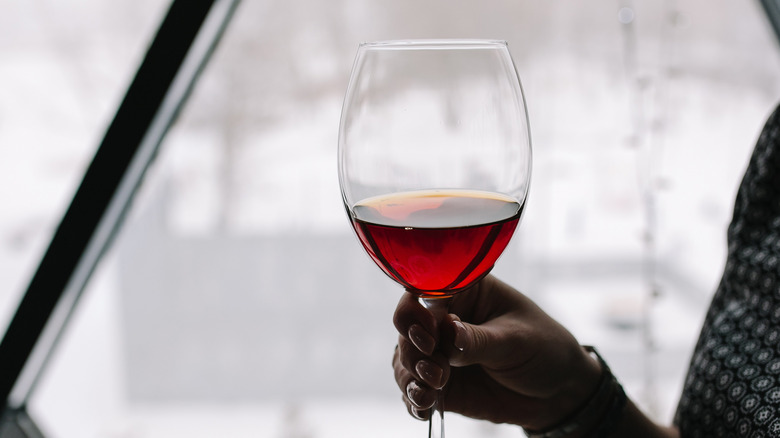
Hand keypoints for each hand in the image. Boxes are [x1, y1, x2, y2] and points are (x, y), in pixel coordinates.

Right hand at [392, 275, 601, 430]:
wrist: (558, 391)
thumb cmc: (544, 348)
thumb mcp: (516, 340)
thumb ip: (479, 339)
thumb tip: (447, 332)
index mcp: (464, 292)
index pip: (425, 294)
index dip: (416, 314)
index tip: (428, 336)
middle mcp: (444, 318)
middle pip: (408, 330)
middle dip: (414, 353)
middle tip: (436, 372)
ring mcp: (440, 352)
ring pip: (404, 360)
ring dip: (410, 378)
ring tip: (429, 394)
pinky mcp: (440, 383)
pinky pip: (414, 389)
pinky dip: (414, 400)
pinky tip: (424, 409)